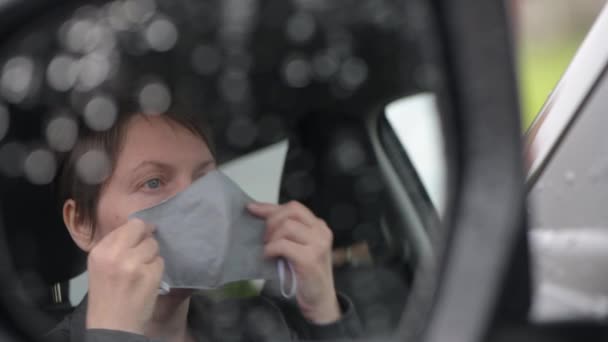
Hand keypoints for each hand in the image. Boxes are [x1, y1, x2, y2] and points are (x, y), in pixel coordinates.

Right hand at [86, 219, 163, 333]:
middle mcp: (116, 254)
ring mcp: (134, 264)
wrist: (112, 327)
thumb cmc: (106, 296)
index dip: (137, 231)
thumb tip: (139, 228)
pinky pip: (160, 262)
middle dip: (146, 239)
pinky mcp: (150, 275)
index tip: (139, 239)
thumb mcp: (101, 266)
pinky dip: (157, 270)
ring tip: (142, 272)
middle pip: (142, 230)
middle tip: (143, 253)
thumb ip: (116, 246)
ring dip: (152, 256)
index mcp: (100, 250)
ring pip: (153, 246)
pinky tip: (147, 282)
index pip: (128, 225)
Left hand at [248, 201, 340, 323]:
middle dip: (271, 221)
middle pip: (291, 211)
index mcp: (318, 226)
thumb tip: (257, 212)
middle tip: (264, 239)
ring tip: (268, 249)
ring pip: (287, 226)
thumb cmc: (304, 274)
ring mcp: (318, 244)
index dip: (270, 207)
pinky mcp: (310, 259)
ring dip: (271, 237)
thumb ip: (284, 231)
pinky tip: (268, 257)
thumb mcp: (297, 247)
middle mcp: (321, 232)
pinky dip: (271, 249)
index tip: (251, 208)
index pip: (293, 207)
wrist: (319, 300)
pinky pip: (283, 245)